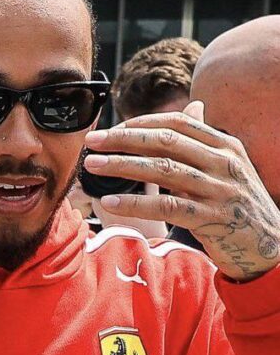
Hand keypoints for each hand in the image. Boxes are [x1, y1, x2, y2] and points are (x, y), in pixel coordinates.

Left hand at [84, 102, 279, 280]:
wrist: (268, 246)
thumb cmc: (239, 206)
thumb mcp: (227, 168)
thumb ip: (204, 142)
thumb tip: (191, 108)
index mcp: (226, 146)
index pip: (178, 125)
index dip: (142, 124)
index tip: (112, 130)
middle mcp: (223, 163)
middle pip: (166, 143)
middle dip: (125, 140)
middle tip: (92, 142)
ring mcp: (218, 191)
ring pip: (164, 171)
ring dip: (123, 166)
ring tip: (92, 165)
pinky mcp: (211, 219)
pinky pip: (167, 206)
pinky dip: (136, 202)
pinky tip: (110, 200)